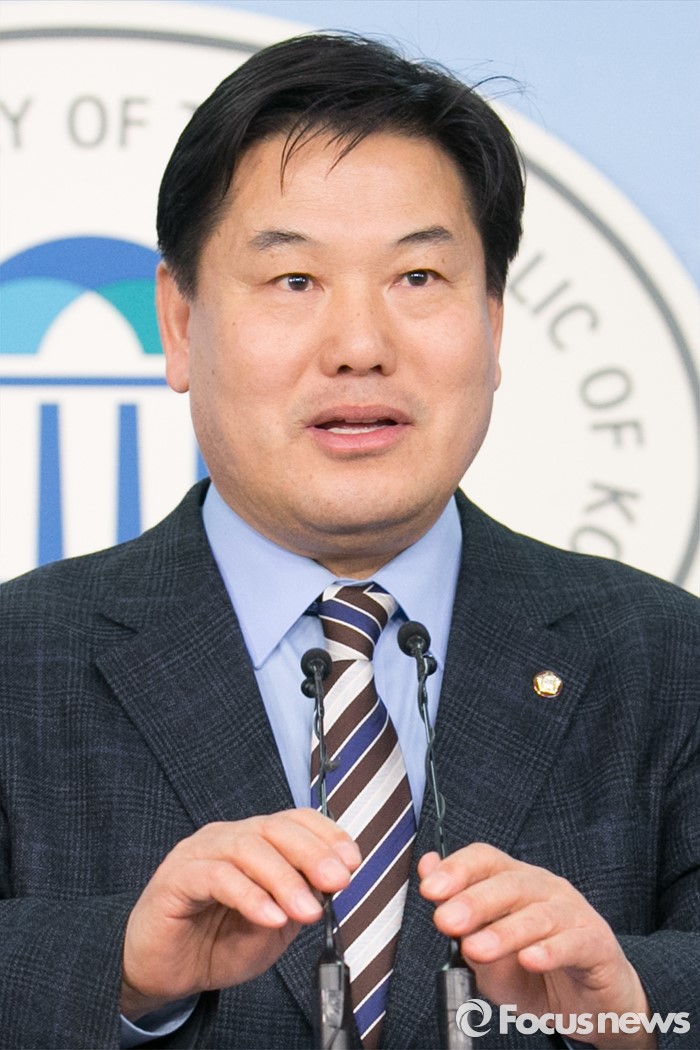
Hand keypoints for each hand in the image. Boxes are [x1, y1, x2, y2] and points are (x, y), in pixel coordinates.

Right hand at [121, 809, 359, 1020]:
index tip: (352, 861)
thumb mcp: (273, 926)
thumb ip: (298, 902)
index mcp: (254, 841)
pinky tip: (270, 916)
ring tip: (307, 911)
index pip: (295, 821)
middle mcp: (228, 837)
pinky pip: (217, 876)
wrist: (164, 972)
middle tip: (338, 881)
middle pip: (276, 828)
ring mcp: (200, 852)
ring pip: (249, 848)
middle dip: (313, 853)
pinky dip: (250, 895)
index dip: (326, 835)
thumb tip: (329, 885)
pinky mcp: (176, 877)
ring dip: (284, 879)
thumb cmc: (217, 943)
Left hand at [419, 843, 654, 1049]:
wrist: (593, 1005)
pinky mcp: (597, 944)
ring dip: (504, 931)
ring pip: (538, 914)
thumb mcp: (489, 960)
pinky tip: (530, 959)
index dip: (456, 869)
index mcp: (514, 883)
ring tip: (477, 949)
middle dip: (474, 901)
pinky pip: (573, 943)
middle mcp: (543, 889)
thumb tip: (430, 887)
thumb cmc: (538, 975)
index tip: (429, 889)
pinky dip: (550, 951)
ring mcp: (573, 913)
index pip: (484, 860)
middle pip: (509, 883)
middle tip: (446, 921)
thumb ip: (463, 928)